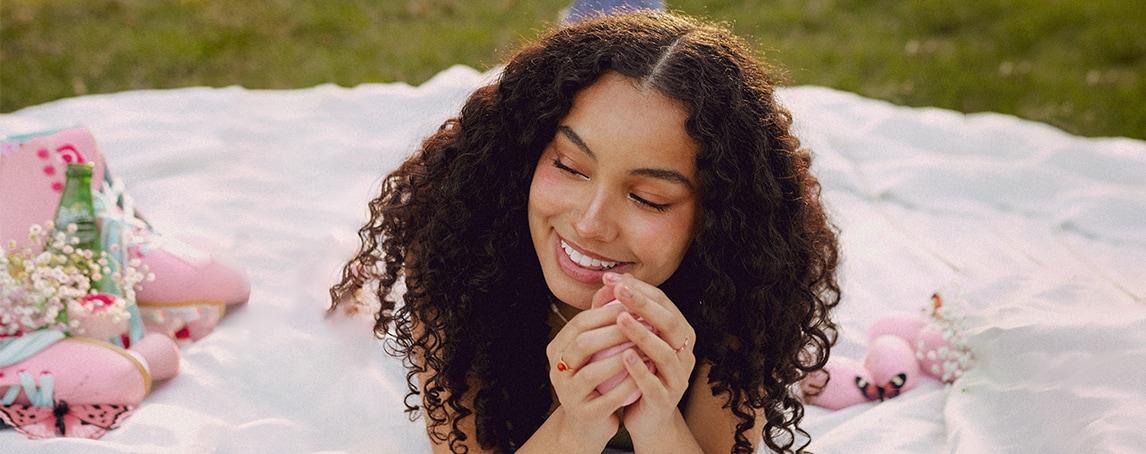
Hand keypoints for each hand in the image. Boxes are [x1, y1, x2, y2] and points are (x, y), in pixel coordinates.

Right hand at [545, 299, 647, 448]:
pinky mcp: (582, 414)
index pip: (580, 323)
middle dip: (615, 332)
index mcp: (557, 348)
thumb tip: (617, 282)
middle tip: (644, 324)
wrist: (589, 422)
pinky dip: (626, 385)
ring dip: (622, 358)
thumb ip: (603, 320)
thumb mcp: (596, 348)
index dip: (607, 312)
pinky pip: (606, 399)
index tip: (634, 305)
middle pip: (583, 344)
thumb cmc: (597, 378)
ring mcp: (566, 394)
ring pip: (591, 372)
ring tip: (647, 349)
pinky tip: (644, 375)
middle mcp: (556, 370)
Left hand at [598, 272, 696, 439]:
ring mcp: (677, 378)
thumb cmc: (638, 373)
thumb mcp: (632, 342)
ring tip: (620, 319)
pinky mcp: (666, 400)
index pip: (664, 303)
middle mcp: (684, 354)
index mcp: (679, 335)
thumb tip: (609, 283)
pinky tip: (624, 356)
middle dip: (643, 304)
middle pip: (668, 322)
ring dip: (642, 333)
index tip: (612, 279)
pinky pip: (654, 382)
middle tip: (619, 290)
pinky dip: (640, 368)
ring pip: (664, 352)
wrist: (646, 418)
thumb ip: (623, 315)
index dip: (639, 289)